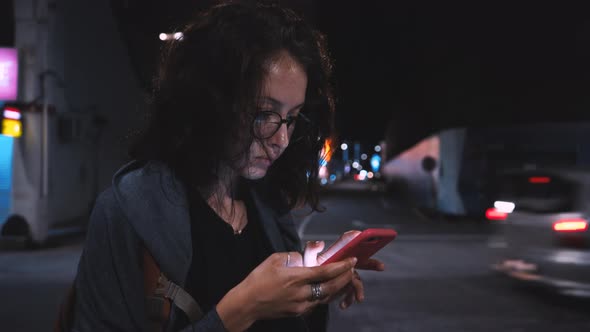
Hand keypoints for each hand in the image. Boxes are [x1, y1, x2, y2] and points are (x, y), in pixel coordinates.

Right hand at [216, 252, 356, 331]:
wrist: (247, 304)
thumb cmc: (257, 280)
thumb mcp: (273, 260)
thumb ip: (292, 257)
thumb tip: (303, 258)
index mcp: (295, 277)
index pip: (324, 272)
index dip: (341, 267)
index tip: (351, 260)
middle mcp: (300, 293)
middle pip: (330, 287)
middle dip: (344, 278)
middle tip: (352, 269)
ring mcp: (300, 305)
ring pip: (325, 297)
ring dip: (337, 287)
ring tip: (343, 278)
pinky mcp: (298, 312)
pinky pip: (316, 303)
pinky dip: (325, 295)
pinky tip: (327, 288)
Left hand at [302, 231, 385, 309]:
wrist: (301, 286)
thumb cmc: (304, 270)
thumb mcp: (305, 259)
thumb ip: (311, 250)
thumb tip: (320, 243)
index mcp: (334, 254)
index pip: (346, 243)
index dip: (354, 237)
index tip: (361, 235)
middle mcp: (341, 262)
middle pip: (359, 260)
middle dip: (371, 263)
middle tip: (381, 266)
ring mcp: (343, 275)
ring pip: (355, 279)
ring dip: (358, 289)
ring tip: (359, 298)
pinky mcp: (341, 286)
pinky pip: (349, 291)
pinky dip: (348, 298)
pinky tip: (343, 304)